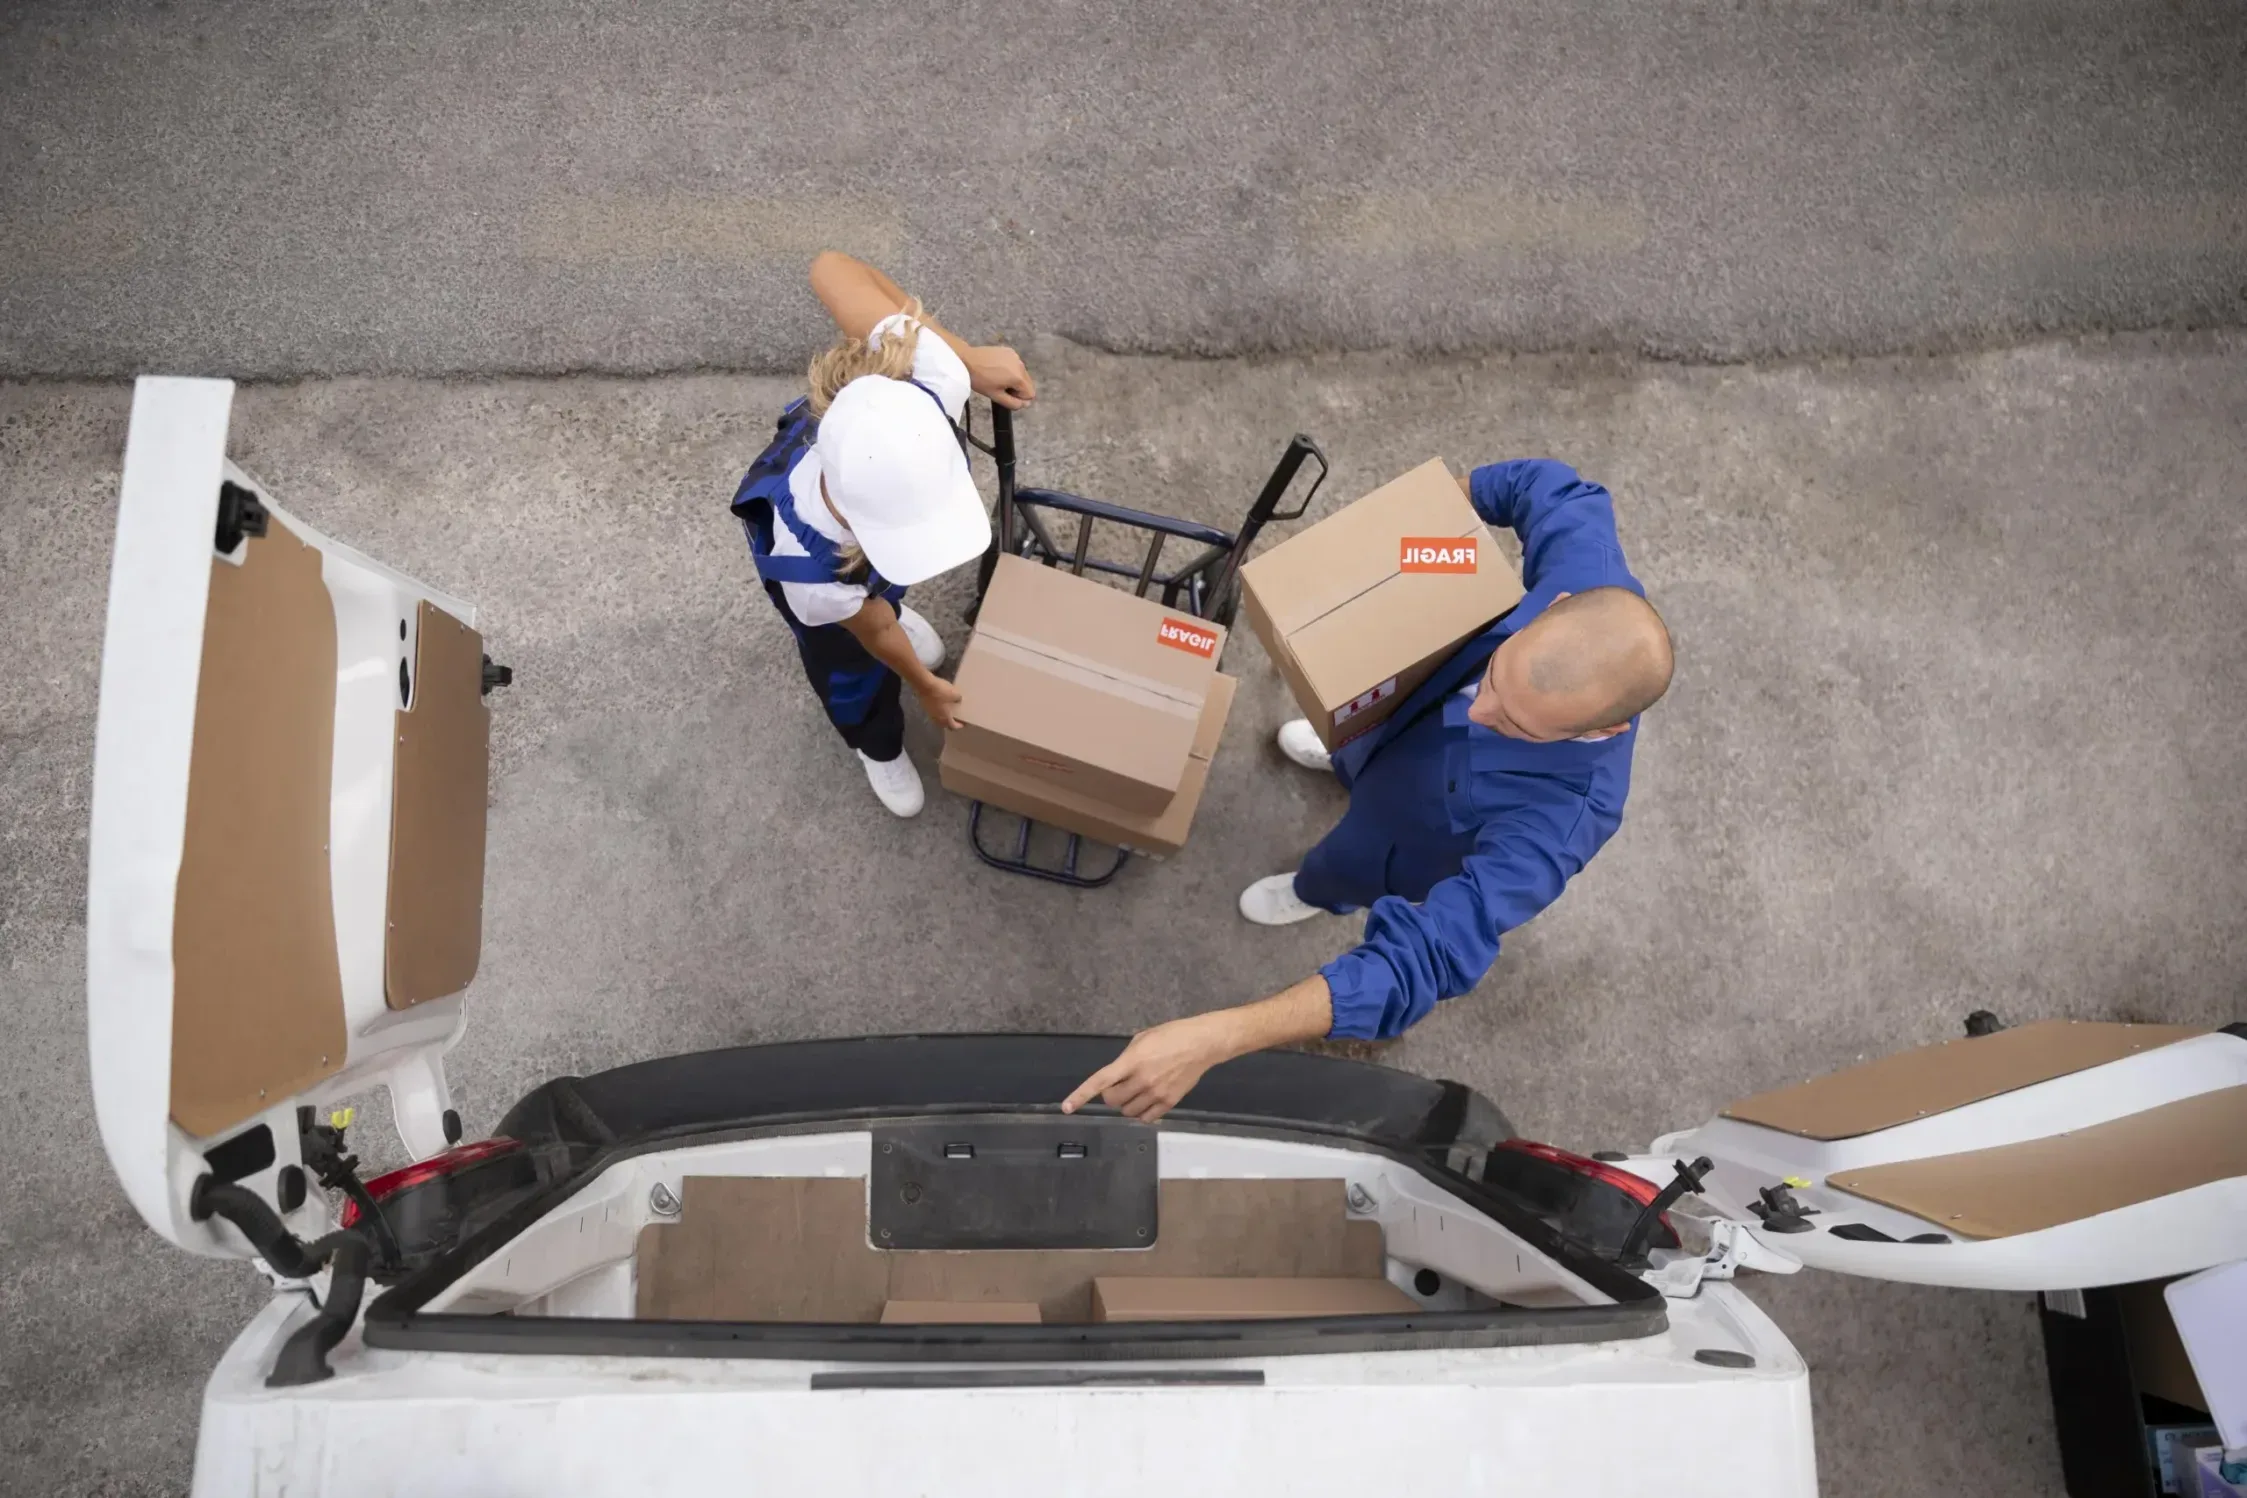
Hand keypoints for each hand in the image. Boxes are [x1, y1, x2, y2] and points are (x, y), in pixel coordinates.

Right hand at [916, 676, 964, 730]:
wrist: (925, 684)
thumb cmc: (941, 692)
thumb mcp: (956, 694)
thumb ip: (958, 699)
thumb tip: (958, 700)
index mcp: (945, 719)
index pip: (953, 727)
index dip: (959, 725)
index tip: (963, 723)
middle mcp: (937, 719)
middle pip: (945, 725)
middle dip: (950, 722)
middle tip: (956, 717)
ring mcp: (929, 714)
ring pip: (938, 719)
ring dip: (943, 717)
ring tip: (949, 711)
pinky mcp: (925, 707)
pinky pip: (933, 712)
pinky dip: (938, 711)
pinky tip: (941, 704)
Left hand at [966, 345, 1036, 408]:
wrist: (967, 360)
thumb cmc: (980, 379)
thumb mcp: (996, 396)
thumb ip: (1014, 403)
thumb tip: (1025, 404)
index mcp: (1019, 377)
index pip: (1030, 394)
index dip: (1019, 397)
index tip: (1005, 393)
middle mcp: (1021, 365)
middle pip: (1028, 383)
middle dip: (1017, 388)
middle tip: (1000, 386)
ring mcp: (1016, 356)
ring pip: (1022, 374)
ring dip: (1014, 378)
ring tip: (997, 377)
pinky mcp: (1010, 351)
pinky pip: (1016, 365)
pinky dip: (1010, 368)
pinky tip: (997, 368)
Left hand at [1062, 1013, 1238, 1123]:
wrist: (1202, 1044)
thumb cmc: (1171, 1035)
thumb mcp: (1142, 1039)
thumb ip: (1126, 1059)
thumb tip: (1117, 1076)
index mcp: (1131, 1061)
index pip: (1100, 1082)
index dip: (1080, 1096)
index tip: (1066, 1107)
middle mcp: (1141, 1080)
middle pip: (1112, 1100)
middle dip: (1111, 1095)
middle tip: (1120, 1085)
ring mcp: (1156, 1093)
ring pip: (1127, 1111)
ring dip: (1126, 1103)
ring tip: (1137, 1090)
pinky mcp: (1169, 1102)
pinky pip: (1145, 1117)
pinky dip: (1141, 1112)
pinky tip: (1147, 1100)